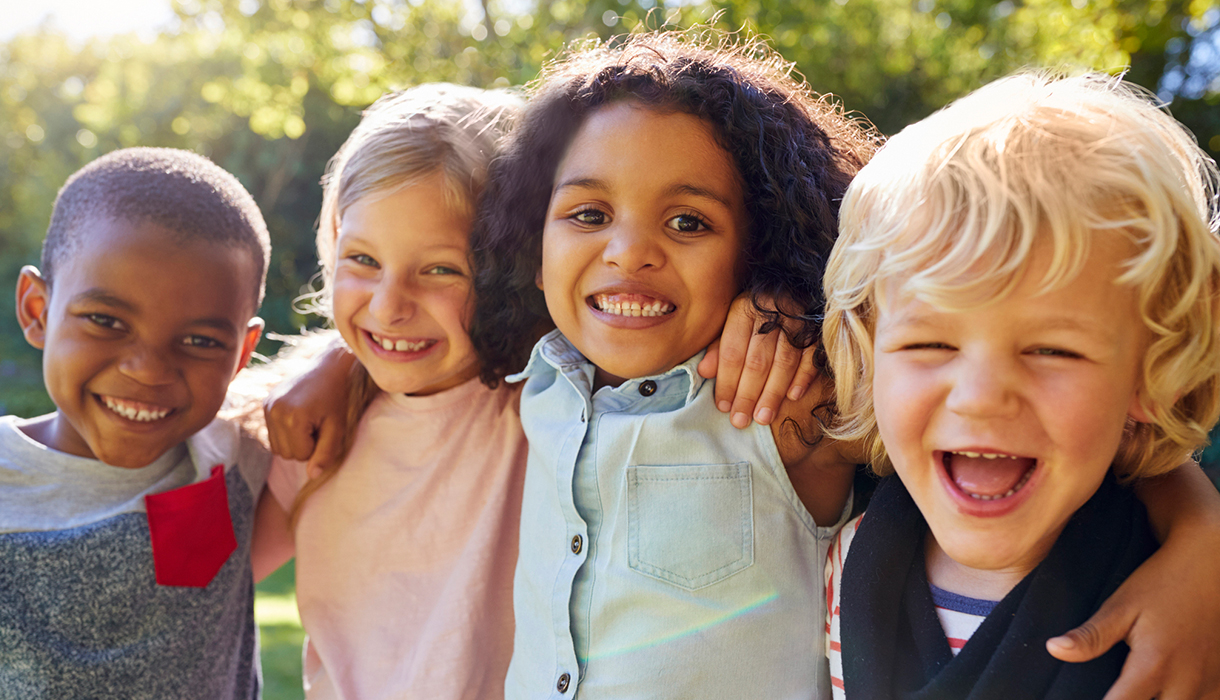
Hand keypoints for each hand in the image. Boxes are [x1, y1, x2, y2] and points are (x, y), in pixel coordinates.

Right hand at [263, 338, 355, 477]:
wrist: (328, 367)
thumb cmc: (337, 398)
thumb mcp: (337, 427)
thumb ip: (326, 453)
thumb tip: (311, 475)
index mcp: (292, 418)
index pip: (300, 456)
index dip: (316, 447)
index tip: (324, 427)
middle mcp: (274, 411)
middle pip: (286, 454)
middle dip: (304, 445)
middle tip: (318, 424)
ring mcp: (267, 406)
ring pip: (277, 447)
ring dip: (294, 440)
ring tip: (309, 421)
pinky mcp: (265, 403)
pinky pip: (273, 434)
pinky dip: (286, 432)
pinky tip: (299, 417)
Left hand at [697, 294, 818, 428]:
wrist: (796, 282)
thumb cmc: (757, 307)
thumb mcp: (732, 318)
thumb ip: (720, 346)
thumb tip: (704, 372)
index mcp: (745, 310)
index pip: (733, 352)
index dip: (727, 381)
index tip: (723, 406)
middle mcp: (771, 314)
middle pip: (758, 361)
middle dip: (748, 394)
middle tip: (740, 421)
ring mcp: (797, 322)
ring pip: (784, 363)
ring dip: (772, 393)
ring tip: (763, 418)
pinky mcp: (818, 328)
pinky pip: (811, 356)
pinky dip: (803, 377)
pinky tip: (793, 397)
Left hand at [1047, 464, 1219, 699]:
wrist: (1213, 566)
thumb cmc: (1164, 583)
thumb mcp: (1123, 604)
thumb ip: (1092, 635)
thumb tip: (1054, 650)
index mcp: (1154, 666)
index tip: (1079, 697)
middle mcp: (1186, 683)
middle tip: (1116, 687)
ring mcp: (1210, 684)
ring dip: (1158, 699)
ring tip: (1138, 685)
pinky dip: (1182, 697)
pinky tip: (1165, 686)